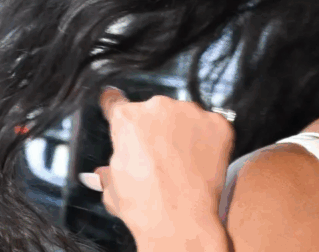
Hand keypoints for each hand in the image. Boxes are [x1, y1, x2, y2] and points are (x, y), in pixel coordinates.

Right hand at [85, 88, 234, 244]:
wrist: (179, 218)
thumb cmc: (143, 204)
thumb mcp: (113, 187)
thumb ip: (109, 171)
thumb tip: (101, 173)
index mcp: (127, 118)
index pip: (116, 102)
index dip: (114, 104)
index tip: (114, 99)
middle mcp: (158, 107)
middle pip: (155, 112)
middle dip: (156, 129)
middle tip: (160, 157)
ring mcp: (191, 113)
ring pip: (185, 117)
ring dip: (184, 132)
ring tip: (183, 162)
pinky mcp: (218, 124)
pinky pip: (212, 126)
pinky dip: (209, 140)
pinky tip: (202, 161)